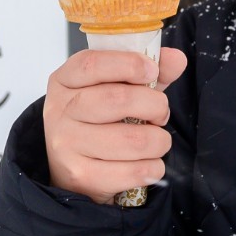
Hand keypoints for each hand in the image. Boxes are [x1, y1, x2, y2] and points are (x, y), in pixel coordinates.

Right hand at [42, 47, 188, 202]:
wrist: (70, 169)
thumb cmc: (97, 121)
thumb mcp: (117, 88)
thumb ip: (146, 71)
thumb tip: (176, 59)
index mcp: (65, 80)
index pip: (92, 64)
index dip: (128, 64)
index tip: (152, 70)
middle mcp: (60, 111)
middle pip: (118, 99)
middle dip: (155, 105)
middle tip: (160, 113)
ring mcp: (67, 145)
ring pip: (133, 140)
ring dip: (159, 141)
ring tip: (157, 141)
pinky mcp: (81, 176)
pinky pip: (134, 171)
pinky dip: (153, 167)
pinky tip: (149, 163)